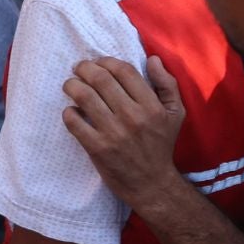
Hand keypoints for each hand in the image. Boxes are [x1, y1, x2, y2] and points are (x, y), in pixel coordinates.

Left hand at [60, 56, 187, 214]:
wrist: (152, 184)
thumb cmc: (161, 145)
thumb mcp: (175, 114)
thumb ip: (167, 84)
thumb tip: (152, 59)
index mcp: (151, 106)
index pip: (123, 71)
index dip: (106, 61)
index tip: (98, 63)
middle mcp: (133, 116)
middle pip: (100, 79)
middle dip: (84, 68)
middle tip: (78, 69)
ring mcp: (113, 133)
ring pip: (84, 96)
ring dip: (72, 85)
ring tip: (70, 85)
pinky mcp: (97, 148)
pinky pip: (74, 122)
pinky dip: (68, 112)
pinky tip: (71, 111)